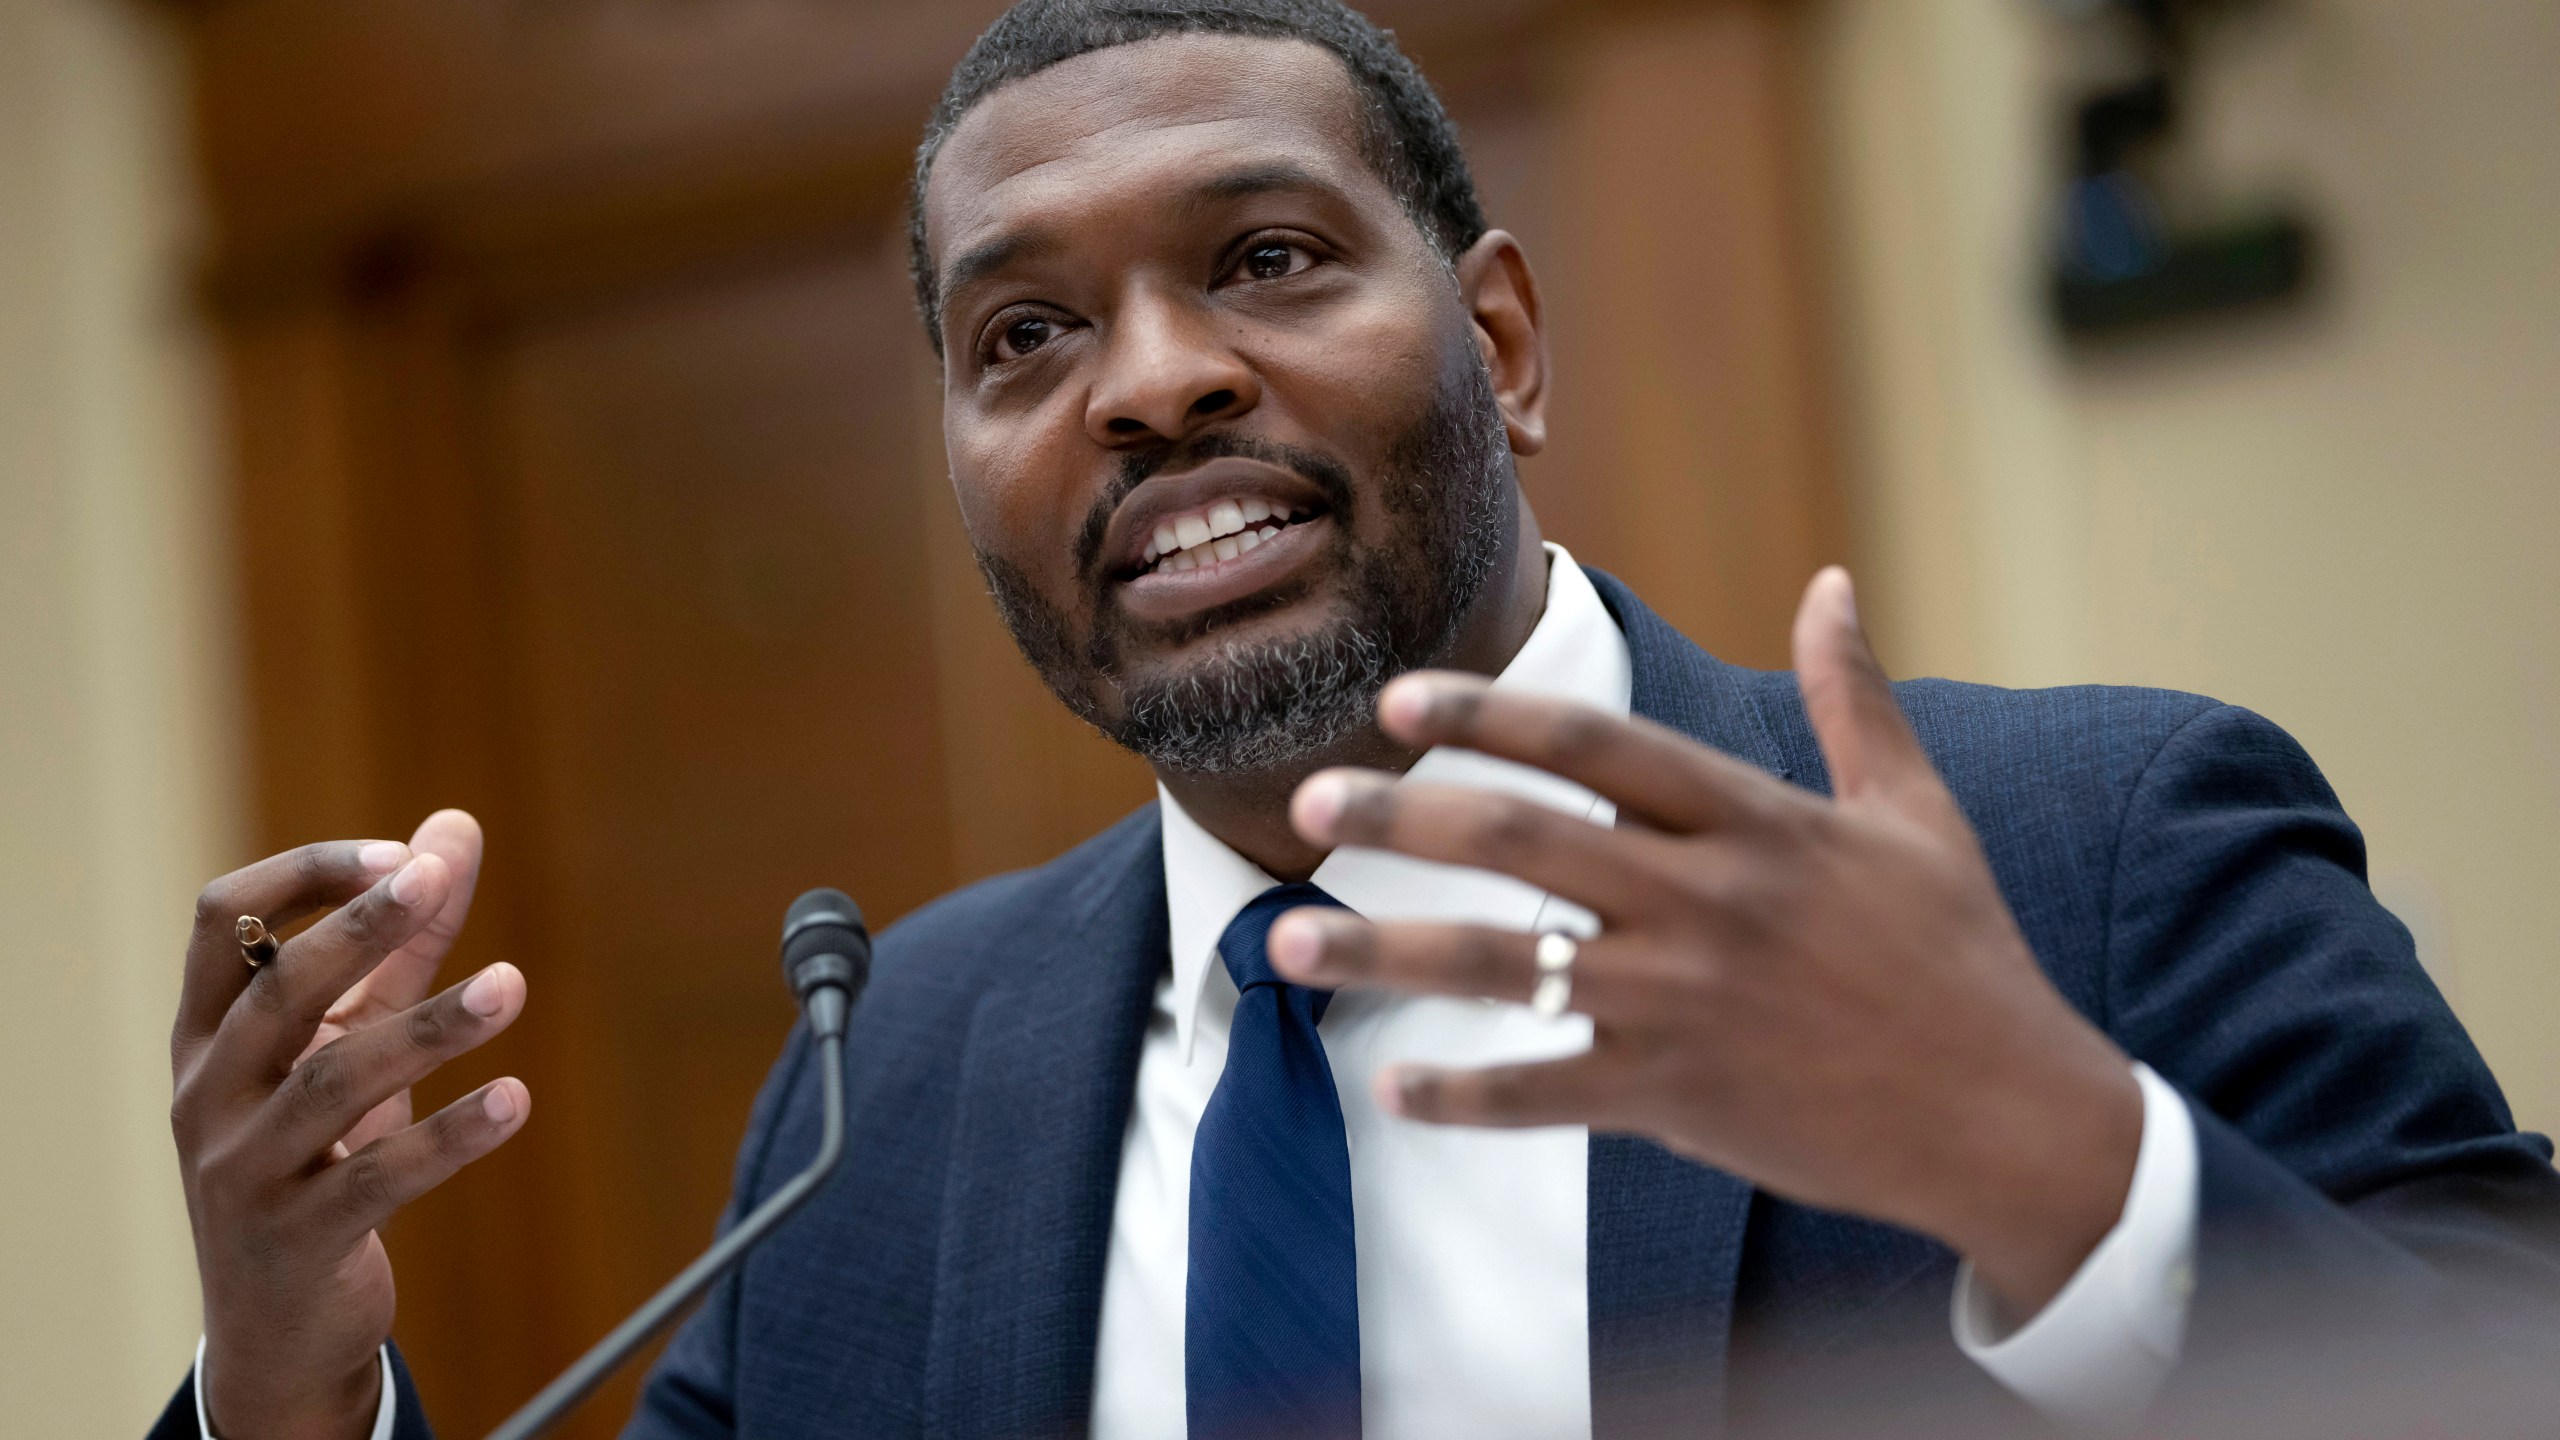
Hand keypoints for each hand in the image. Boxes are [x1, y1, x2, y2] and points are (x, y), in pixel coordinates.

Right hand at [170, 809, 529, 1439]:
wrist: (278, 1322)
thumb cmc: (316, 1150)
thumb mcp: (352, 1039)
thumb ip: (406, 940)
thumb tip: (455, 826)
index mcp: (208, 1030)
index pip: (220, 919)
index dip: (307, 875)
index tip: (403, 855)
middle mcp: (209, 1092)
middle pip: (276, 991)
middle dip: (356, 929)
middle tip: (433, 879)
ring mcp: (244, 1169)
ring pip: (332, 1082)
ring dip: (429, 1028)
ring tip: (512, 985)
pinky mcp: (298, 1238)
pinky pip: (377, 1179)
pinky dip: (450, 1137)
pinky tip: (514, 1100)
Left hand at [1270, 569, 2141, 1316]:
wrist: (2011, 1119)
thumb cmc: (1960, 955)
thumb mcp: (1915, 814)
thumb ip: (1853, 699)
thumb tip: (1833, 583)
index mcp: (1757, 821)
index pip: (1596, 744)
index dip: (1490, 714)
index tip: (1398, 699)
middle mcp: (1709, 901)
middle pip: (1523, 840)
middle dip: (1405, 815)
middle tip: (1311, 799)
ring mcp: (1686, 1003)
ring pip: (1505, 968)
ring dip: (1386, 951)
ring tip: (1287, 941)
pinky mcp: (1680, 1098)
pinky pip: (1543, 1093)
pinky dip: (1462, 1095)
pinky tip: (1389, 1086)